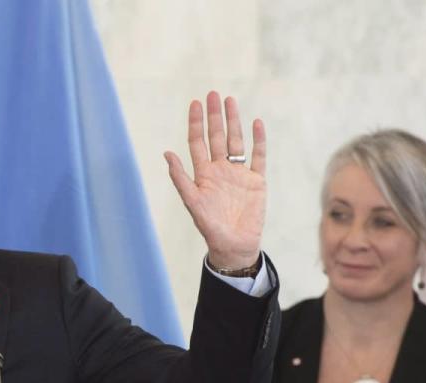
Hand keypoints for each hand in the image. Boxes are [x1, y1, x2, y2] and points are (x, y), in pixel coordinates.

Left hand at [164, 92, 265, 269]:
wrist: (234, 245)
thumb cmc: (210, 227)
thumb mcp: (192, 201)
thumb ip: (180, 178)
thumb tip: (166, 153)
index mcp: (203, 174)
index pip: (198, 142)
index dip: (196, 123)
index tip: (195, 104)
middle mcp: (220, 170)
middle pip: (217, 137)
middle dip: (214, 116)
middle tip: (213, 94)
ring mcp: (239, 173)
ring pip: (236, 141)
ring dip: (234, 122)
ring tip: (230, 101)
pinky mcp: (256, 181)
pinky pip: (258, 156)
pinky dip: (258, 141)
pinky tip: (256, 124)